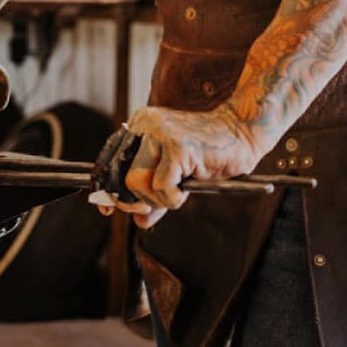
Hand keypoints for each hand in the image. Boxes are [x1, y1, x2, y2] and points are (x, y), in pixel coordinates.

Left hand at [97, 105, 262, 228]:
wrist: (241, 134)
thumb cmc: (209, 153)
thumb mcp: (175, 176)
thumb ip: (155, 196)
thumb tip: (138, 221)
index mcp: (139, 126)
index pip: (109, 160)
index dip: (105, 188)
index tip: (106, 210)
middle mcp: (145, 125)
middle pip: (119, 175)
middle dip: (133, 200)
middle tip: (154, 206)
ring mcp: (161, 134)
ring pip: (136, 182)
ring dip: (156, 200)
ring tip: (176, 194)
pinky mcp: (179, 148)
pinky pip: (160, 187)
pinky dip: (172, 199)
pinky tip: (185, 191)